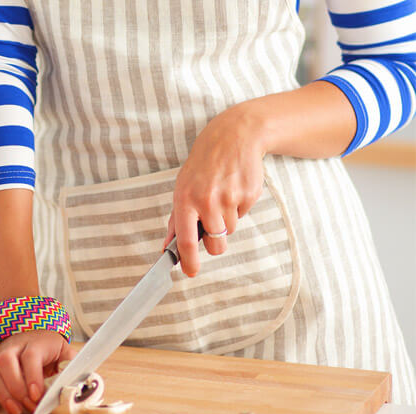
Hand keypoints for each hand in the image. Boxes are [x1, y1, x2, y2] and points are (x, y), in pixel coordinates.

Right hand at [0, 330, 74, 413]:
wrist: (30, 332)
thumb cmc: (48, 345)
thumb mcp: (63, 349)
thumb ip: (71, 364)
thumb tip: (76, 382)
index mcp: (34, 342)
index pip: (30, 356)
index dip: (32, 376)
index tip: (36, 395)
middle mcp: (13, 347)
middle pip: (6, 362)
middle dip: (17, 388)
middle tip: (30, 405)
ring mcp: (0, 356)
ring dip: (4, 395)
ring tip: (17, 410)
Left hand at [164, 104, 266, 276]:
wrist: (233, 137)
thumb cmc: (203, 165)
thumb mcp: (183, 187)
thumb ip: (176, 220)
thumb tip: (168, 248)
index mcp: (185, 200)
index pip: (186, 240)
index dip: (189, 260)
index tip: (190, 272)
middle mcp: (207, 201)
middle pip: (216, 244)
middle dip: (216, 244)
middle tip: (213, 228)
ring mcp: (230, 198)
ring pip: (231, 230)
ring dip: (226, 220)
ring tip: (221, 196)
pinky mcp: (249, 195)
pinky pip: (243, 215)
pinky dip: (238, 208)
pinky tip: (233, 188)